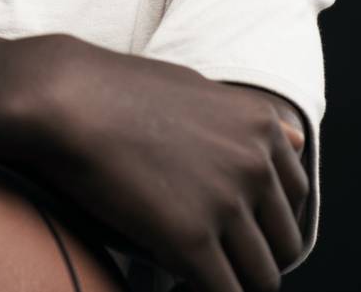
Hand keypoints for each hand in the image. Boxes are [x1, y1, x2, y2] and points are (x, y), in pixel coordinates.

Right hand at [6, 34, 308, 291]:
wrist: (61, 98)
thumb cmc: (114, 89)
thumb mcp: (197, 88)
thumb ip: (249, 121)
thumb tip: (298, 140)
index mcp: (261, 128)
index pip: (294, 200)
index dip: (262, 222)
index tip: (231, 231)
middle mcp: (255, 165)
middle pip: (283, 243)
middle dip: (250, 257)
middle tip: (211, 259)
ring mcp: (225, 203)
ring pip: (260, 277)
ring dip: (230, 282)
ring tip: (194, 276)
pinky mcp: (190, 239)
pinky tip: (178, 288)